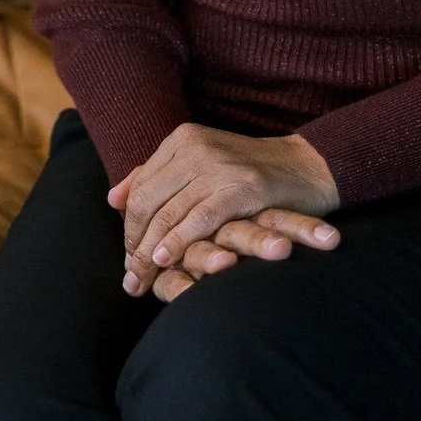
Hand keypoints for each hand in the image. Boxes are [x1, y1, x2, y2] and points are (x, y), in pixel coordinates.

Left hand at [106, 122, 339, 298]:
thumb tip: (114, 198)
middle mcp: (195, 147)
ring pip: (169, 214)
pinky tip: (167, 260)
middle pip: (148, 202)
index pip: (141, 188)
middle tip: (130, 279)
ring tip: (140, 281)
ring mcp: (218, 166)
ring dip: (150, 254)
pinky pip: (198, 219)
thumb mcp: (202, 165)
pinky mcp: (240, 186)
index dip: (130, 226)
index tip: (128, 257)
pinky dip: (178, 242)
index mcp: (182, 139)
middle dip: (135, 244)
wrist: (306, 167)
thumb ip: (158, 176)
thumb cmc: (251, 174)